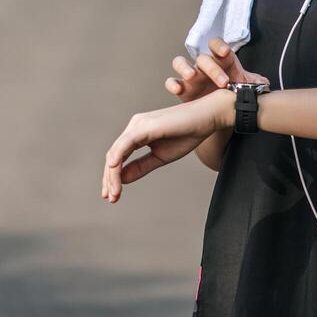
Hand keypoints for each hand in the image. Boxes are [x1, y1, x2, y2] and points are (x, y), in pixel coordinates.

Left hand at [101, 89, 233, 203]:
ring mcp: (138, 124)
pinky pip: (126, 143)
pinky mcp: (145, 125)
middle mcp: (134, 126)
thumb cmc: (187, 134)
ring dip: (112, 174)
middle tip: (110, 199)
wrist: (207, 117)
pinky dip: (118, 157)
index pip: (118, 156)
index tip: (113, 195)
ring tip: (114, 193)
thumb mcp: (160, 157)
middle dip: (109, 179)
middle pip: (114, 155)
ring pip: (116, 152)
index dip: (113, 177)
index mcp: (137, 133)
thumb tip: (122, 180)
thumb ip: (141, 167)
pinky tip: (113, 170)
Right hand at [165, 35, 269, 102]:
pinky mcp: (182, 89)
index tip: (225, 53)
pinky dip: (172, 84)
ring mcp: (191, 77)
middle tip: (223, 82)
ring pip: (181, 63)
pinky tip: (177, 88)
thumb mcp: (247, 88)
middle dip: (212, 68)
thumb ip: (256, 84)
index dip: (220, 46)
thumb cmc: (234, 95)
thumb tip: (264, 84)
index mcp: (221, 62)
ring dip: (185, 68)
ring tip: (191, 77)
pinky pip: (171, 82)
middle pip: (203, 58)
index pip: (217, 46)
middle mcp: (204, 66)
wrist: (224, 114)